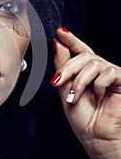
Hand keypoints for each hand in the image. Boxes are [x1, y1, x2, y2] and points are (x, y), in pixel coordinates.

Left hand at [51, 27, 120, 157]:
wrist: (96, 136)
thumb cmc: (82, 117)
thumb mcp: (65, 88)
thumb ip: (63, 65)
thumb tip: (57, 43)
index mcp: (85, 72)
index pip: (79, 51)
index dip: (71, 40)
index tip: (59, 32)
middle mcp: (99, 71)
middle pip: (83, 56)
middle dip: (68, 68)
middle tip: (57, 81)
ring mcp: (111, 74)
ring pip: (92, 63)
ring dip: (79, 80)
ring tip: (76, 96)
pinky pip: (106, 73)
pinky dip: (96, 85)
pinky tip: (97, 97)